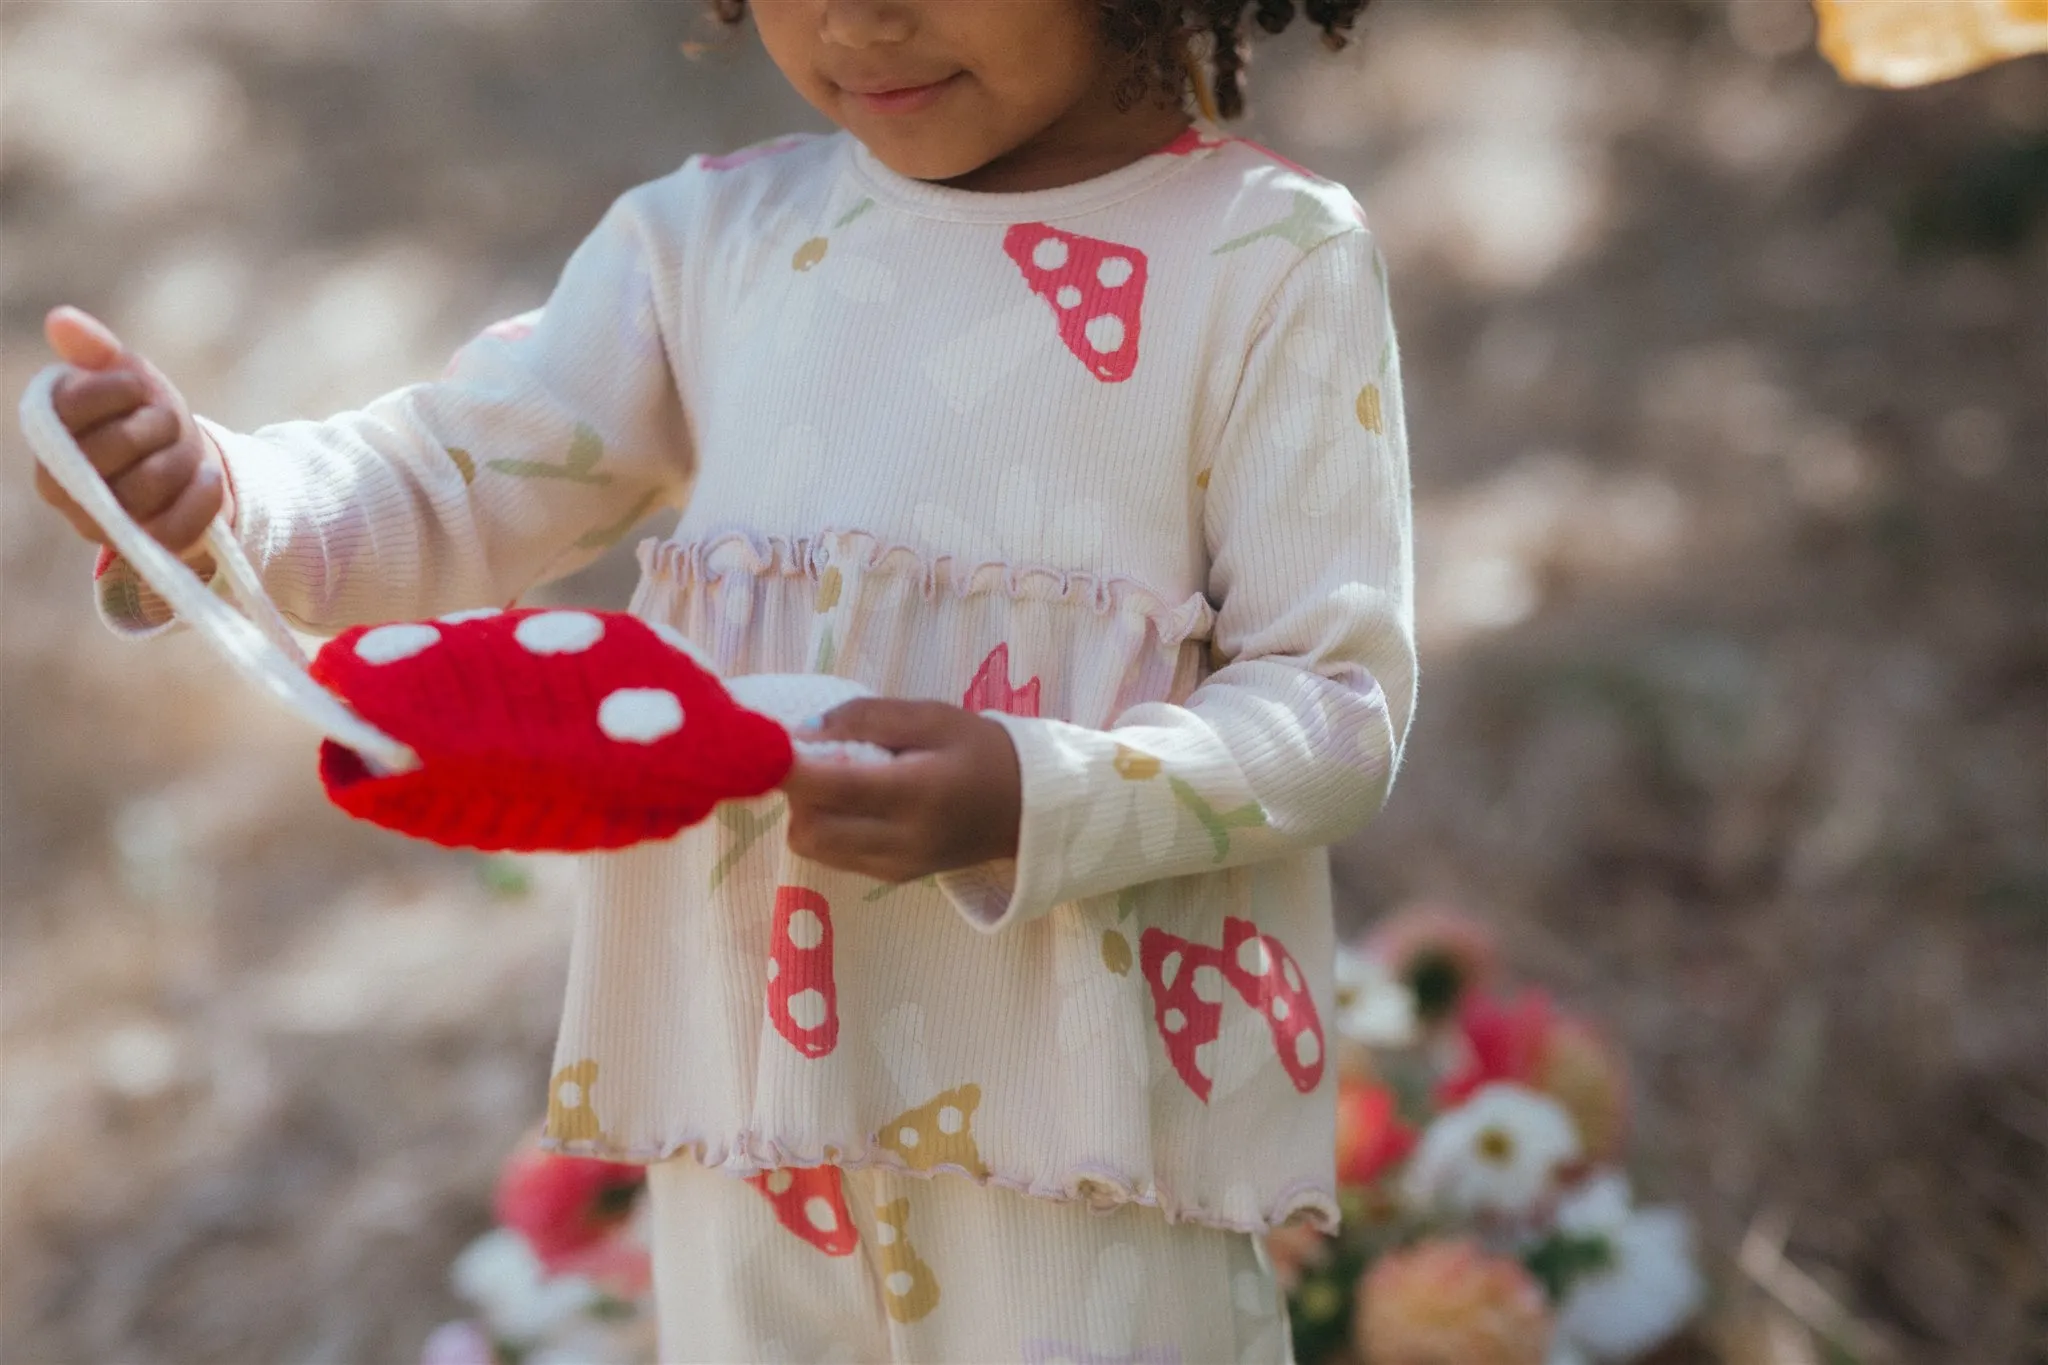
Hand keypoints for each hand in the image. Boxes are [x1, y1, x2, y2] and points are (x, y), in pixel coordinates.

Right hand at [34, 306, 230, 563]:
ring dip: (180, 456)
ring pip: (146, 486)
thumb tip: (61, 319)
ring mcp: (100, 523)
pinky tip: (208, 477)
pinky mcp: (142, 546)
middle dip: (156, 422)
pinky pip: (172, 528)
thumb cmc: (144, 416)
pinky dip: (200, 498)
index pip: (73, 407)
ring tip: (183, 446)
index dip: (116, 388)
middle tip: (166, 417)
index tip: (137, 384)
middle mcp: (62, 486)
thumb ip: (95, 350)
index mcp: (48, 437)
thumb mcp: (126, 377)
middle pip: (114, 447)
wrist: (183, 464)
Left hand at [780, 699, 1021, 883]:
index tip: (767, 744)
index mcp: (915, 794)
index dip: (786, 768)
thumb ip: (867, 718)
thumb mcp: (933, 717)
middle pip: (808, 829)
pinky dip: (829, 828)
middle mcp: (901, 840)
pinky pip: (836, 856)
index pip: (830, 787)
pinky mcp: (893, 878)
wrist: (1031, 808)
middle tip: (816, 761)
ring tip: (838, 782)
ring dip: (810, 812)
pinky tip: (856, 805)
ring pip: (814, 848)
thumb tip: (804, 732)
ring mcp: (895, 866)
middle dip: (797, 794)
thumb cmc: (983, 751)